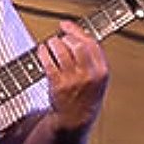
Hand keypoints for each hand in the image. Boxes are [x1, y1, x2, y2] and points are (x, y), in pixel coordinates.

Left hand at [38, 20, 108, 134]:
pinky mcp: (58, 84)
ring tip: (50, 43)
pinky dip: (43, 53)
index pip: (91, 43)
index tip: (66, 24)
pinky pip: (48, 62)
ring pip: (61, 51)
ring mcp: (73, 80)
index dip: (76, 30)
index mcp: (101, 71)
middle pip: (77, 45)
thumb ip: (91, 59)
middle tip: (59, 38)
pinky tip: (42, 50)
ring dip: (53, 43)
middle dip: (65, 37)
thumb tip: (75, 34)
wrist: (75, 118)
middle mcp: (89, 74)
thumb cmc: (85, 95)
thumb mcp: (97, 78)